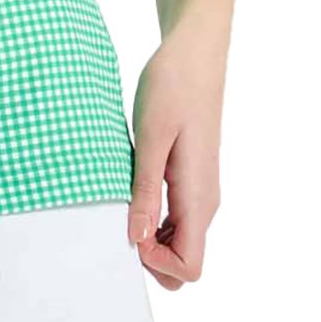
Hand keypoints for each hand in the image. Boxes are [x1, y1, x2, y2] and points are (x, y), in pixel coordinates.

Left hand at [127, 19, 225, 289]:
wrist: (193, 55)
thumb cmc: (172, 86)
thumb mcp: (151, 136)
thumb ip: (145, 189)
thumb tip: (136, 238)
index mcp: (199, 197)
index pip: (190, 266)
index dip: (155, 260)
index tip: (127, 226)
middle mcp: (204, 202)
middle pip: (183, 261)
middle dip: (149, 254)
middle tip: (116, 213)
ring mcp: (198, 191)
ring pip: (178, 241)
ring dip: (147, 234)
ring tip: (117, 195)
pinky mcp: (188, 178)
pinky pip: (173, 217)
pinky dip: (150, 216)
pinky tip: (127, 186)